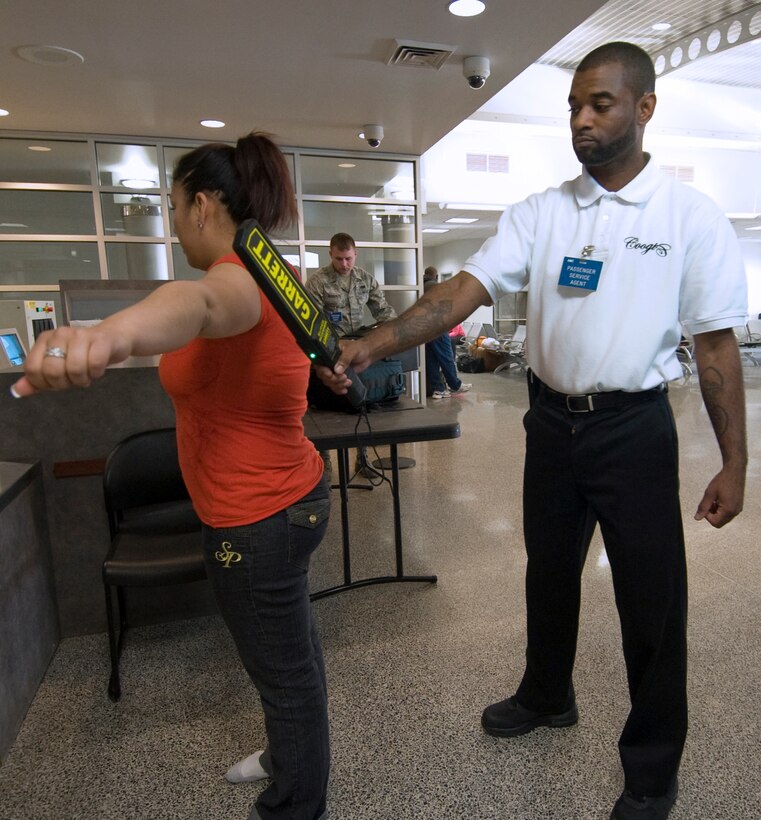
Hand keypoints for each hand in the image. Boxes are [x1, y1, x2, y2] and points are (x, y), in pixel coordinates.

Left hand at [10, 326, 129, 397]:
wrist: (113, 338)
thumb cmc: (84, 353)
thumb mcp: (58, 366)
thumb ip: (37, 379)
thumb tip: (17, 391)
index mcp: (45, 340)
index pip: (33, 368)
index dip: (44, 383)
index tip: (56, 383)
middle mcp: (60, 335)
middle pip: (53, 370)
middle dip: (64, 383)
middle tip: (73, 380)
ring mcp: (81, 336)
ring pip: (74, 368)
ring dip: (82, 379)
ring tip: (87, 375)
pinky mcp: (101, 340)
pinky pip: (95, 364)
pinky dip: (97, 373)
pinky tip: (97, 370)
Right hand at [314, 338, 371, 395]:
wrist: (368, 355)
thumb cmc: (359, 348)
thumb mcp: (352, 351)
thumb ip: (345, 359)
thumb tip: (337, 370)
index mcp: (328, 353)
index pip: (319, 363)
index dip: (322, 370)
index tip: (329, 374)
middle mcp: (328, 362)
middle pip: (322, 375)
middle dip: (333, 379)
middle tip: (344, 377)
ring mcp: (333, 371)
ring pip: (328, 382)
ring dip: (337, 385)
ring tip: (348, 382)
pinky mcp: (339, 378)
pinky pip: (334, 386)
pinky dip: (338, 389)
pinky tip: (344, 390)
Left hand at [694, 465, 744, 527]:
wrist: (734, 472)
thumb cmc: (722, 481)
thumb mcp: (709, 493)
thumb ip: (703, 507)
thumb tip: (697, 518)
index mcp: (728, 510)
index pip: (715, 523)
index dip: (706, 516)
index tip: (705, 505)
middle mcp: (735, 512)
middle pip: (719, 523)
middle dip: (711, 515)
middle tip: (709, 503)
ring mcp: (738, 509)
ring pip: (723, 519)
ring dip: (716, 512)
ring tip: (714, 500)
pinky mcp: (738, 506)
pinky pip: (728, 514)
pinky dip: (721, 510)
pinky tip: (719, 500)